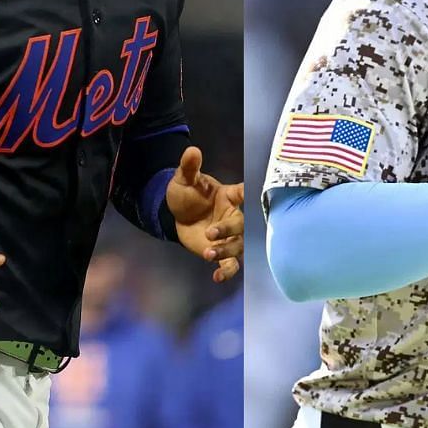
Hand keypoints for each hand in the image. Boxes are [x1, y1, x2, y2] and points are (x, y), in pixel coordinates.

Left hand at [167, 146, 245, 282]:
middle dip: (228, 230)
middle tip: (211, 233)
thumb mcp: (184, 179)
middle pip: (241, 225)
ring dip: (226, 252)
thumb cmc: (187, 194)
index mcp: (230, 196)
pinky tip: (216, 277)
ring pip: (238, 247)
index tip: (250, 196)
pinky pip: (231, 265)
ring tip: (208, 254)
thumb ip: (189, 167)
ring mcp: (230, 236)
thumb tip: (192, 151)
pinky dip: (226, 271)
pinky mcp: (222, 253)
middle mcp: (235, 216)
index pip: (245, 193)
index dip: (250, 194)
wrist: (176, 215)